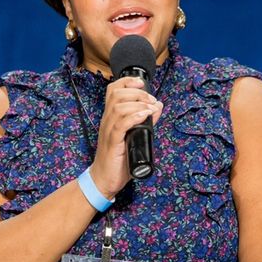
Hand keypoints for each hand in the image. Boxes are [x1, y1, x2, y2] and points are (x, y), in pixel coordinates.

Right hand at [89, 77, 162, 198]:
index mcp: (110, 117)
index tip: (142, 83)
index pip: (113, 91)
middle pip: (117, 95)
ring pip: (118, 107)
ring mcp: (108, 131)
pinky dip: (134, 117)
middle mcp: (107, 121)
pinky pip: (121, 124)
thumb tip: (157, 106)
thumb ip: (145, 120)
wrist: (104, 179)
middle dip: (137, 93)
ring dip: (138, 104)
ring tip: (150, 109)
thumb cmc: (117, 159)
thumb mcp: (134, 136)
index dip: (127, 82)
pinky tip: (145, 116)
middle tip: (151, 100)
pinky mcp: (112, 143)